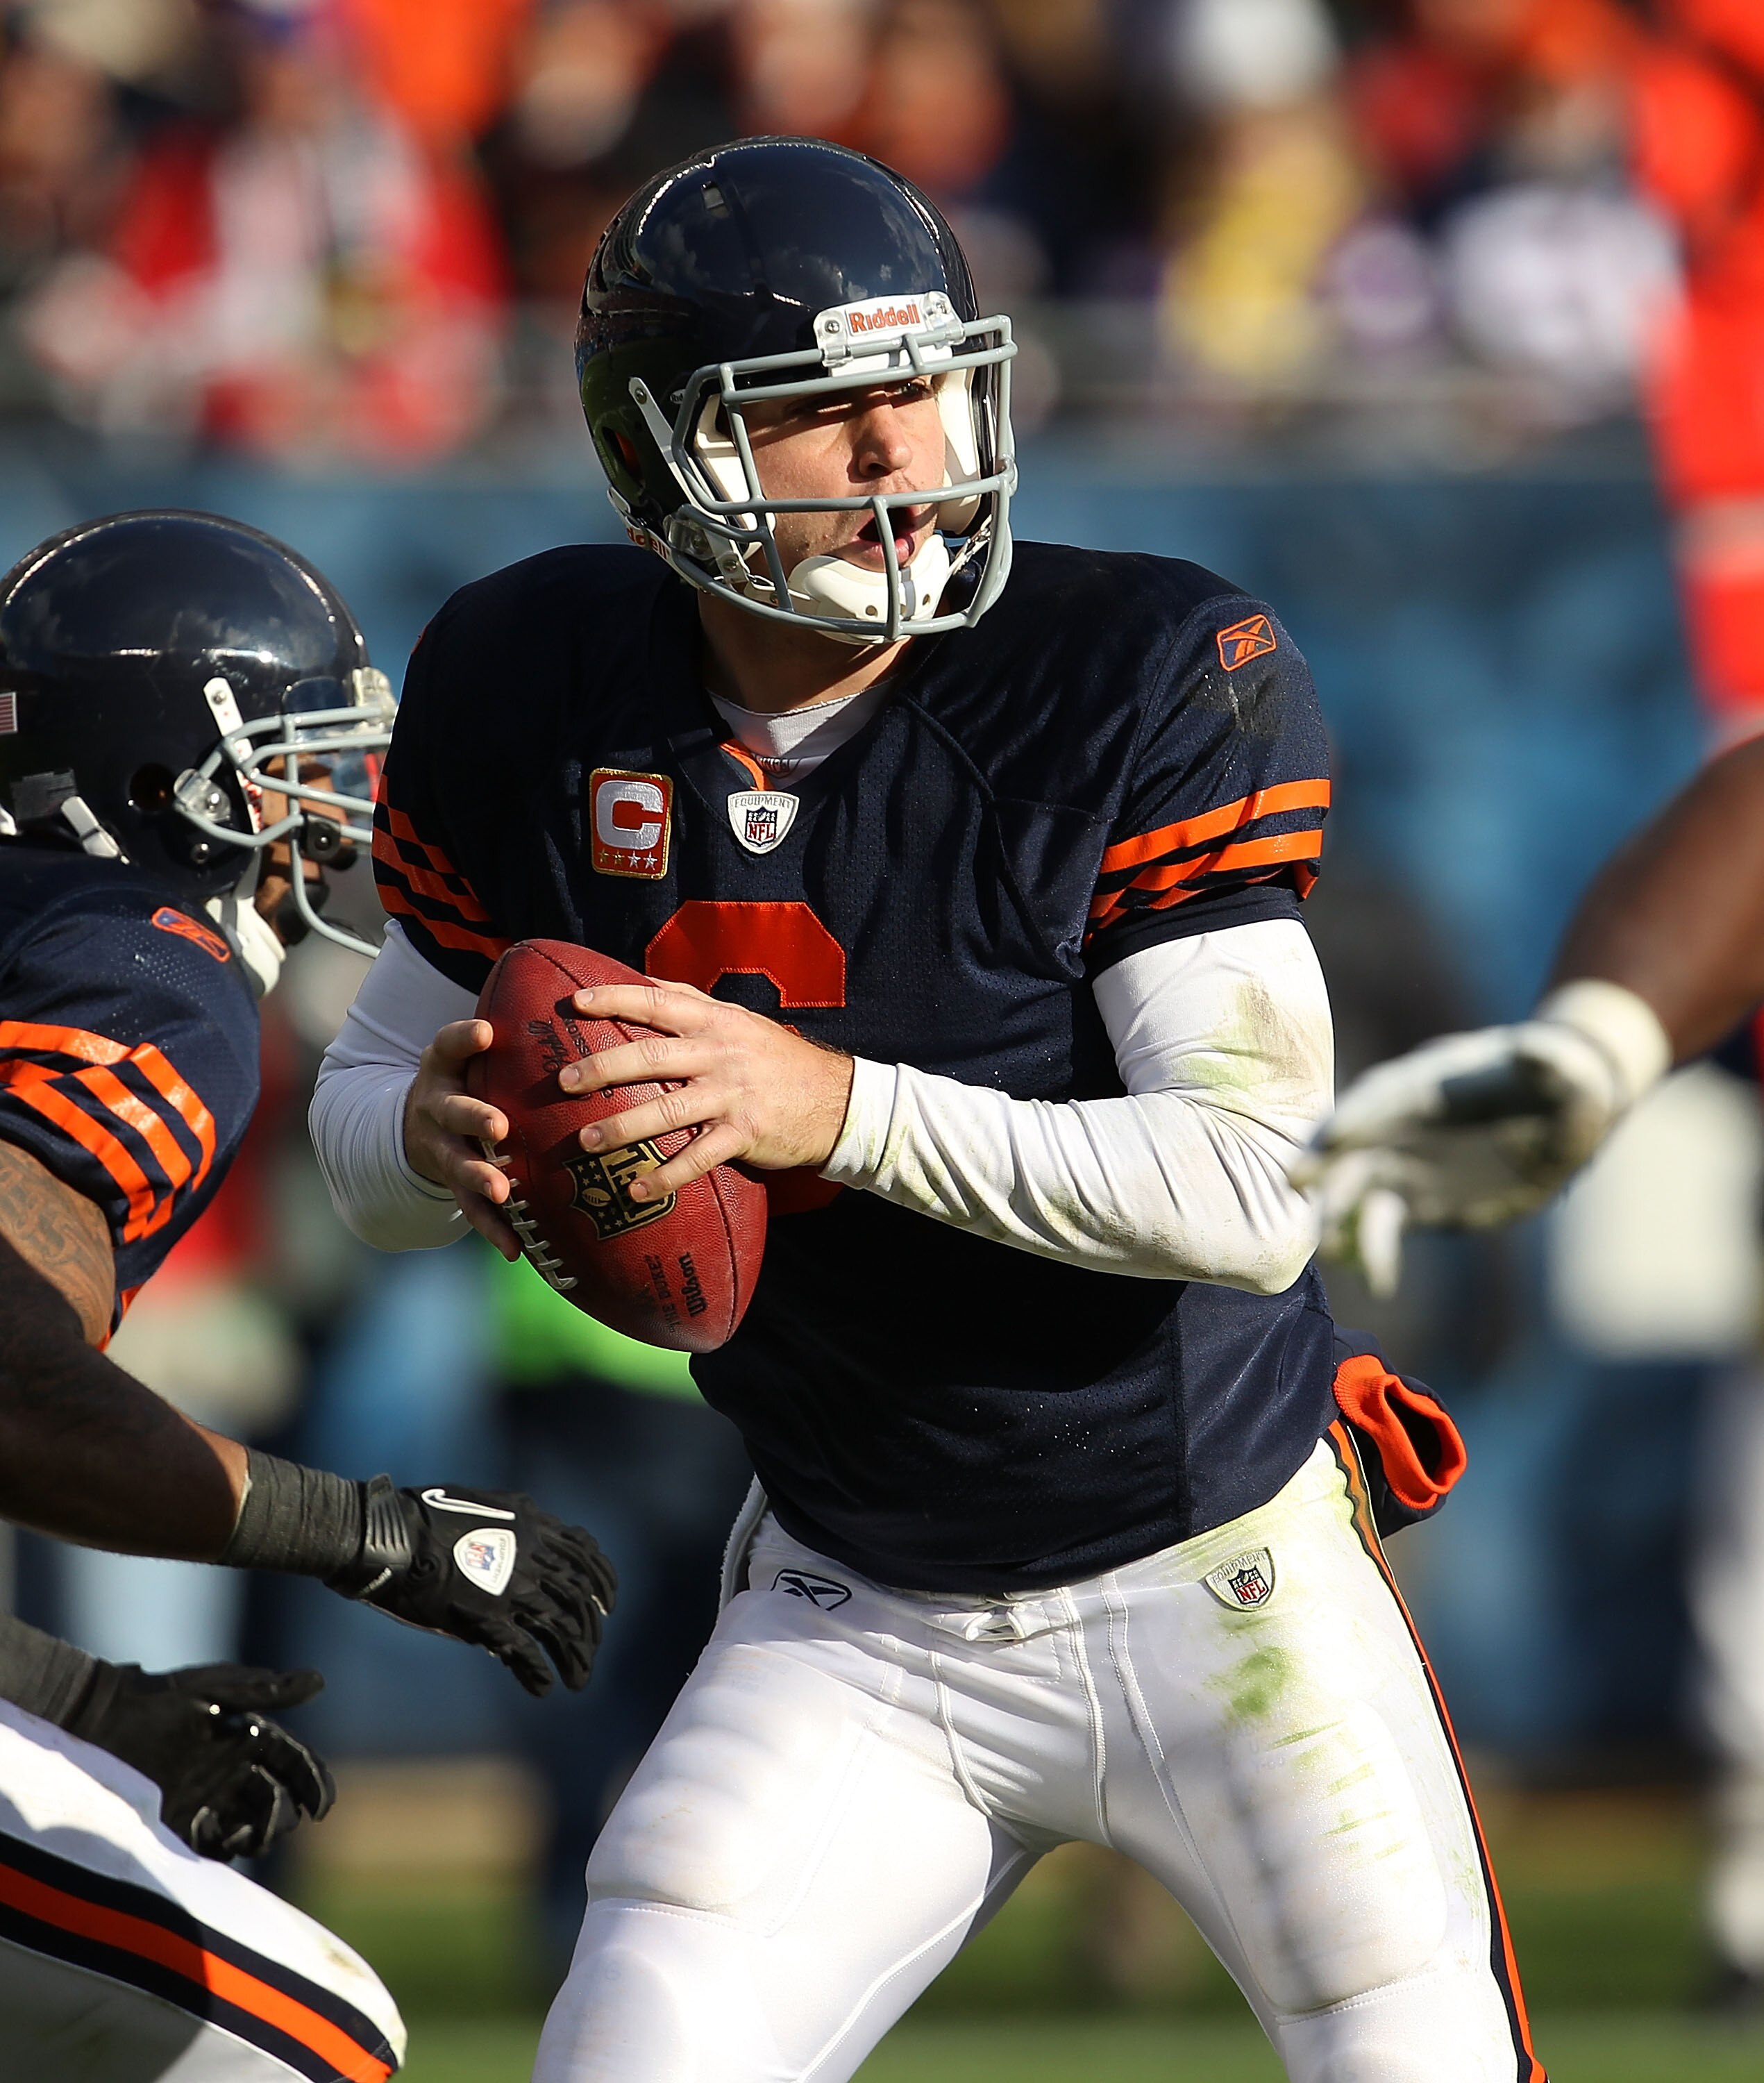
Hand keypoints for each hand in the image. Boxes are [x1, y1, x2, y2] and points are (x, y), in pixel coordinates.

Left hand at [64, 1663, 332, 1859]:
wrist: (102, 1723)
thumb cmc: (160, 1700)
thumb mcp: (215, 1689)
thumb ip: (264, 1690)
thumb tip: (319, 1681)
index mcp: (249, 1738)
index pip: (294, 1763)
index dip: (315, 1784)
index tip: (323, 1807)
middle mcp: (234, 1771)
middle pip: (279, 1801)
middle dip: (284, 1816)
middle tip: (271, 1825)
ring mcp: (208, 1799)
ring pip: (251, 1828)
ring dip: (257, 1836)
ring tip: (240, 1837)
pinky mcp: (180, 1825)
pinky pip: (213, 1846)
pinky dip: (219, 1846)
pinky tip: (204, 1833)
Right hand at [329, 1480, 616, 1696]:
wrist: (392, 1537)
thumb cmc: (427, 1516)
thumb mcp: (485, 1506)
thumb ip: (514, 1529)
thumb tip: (527, 1561)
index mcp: (533, 1525)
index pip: (585, 1554)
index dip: (602, 1581)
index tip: (608, 1603)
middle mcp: (531, 1555)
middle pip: (577, 1597)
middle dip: (590, 1628)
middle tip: (592, 1650)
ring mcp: (512, 1588)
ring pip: (560, 1626)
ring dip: (575, 1657)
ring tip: (579, 1679)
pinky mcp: (487, 1618)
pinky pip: (525, 1651)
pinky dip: (538, 1672)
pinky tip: (543, 1687)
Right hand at [402, 1018, 518, 1256]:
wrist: (415, 1123)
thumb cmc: (469, 1076)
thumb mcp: (473, 1051)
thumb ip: (514, 1034)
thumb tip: (589, 995)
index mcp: (444, 1065)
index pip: (448, 1044)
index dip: (464, 1038)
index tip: (487, 1033)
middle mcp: (436, 1103)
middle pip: (452, 1108)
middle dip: (474, 1117)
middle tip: (498, 1125)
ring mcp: (440, 1146)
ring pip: (456, 1162)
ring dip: (479, 1177)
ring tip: (501, 1191)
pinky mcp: (449, 1182)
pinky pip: (470, 1208)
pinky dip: (492, 1228)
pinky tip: (515, 1248)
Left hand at [560, 978, 853, 1201]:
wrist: (836, 1099)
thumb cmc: (777, 1058)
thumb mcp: (740, 1020)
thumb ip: (694, 1004)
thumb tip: (643, 984)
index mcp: (715, 1022)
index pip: (658, 1002)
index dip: (615, 999)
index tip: (575, 1003)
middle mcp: (720, 1054)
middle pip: (652, 1056)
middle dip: (603, 1068)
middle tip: (563, 1082)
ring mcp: (732, 1095)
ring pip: (668, 1110)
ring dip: (623, 1127)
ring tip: (587, 1141)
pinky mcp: (743, 1134)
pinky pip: (698, 1158)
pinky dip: (666, 1176)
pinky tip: (637, 1189)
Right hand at [1291, 1019, 1625, 1296]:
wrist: (1561, 1113)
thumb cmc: (1561, 1081)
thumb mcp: (1564, 1069)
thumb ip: (1546, 1062)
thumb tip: (1534, 1051)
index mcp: (1427, 1083)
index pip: (1384, 1097)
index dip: (1360, 1115)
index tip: (1334, 1136)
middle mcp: (1401, 1124)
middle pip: (1352, 1142)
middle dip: (1324, 1161)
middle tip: (1296, 1181)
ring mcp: (1404, 1163)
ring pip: (1355, 1188)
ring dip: (1337, 1215)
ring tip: (1330, 1246)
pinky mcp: (1416, 1201)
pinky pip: (1382, 1226)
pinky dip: (1375, 1253)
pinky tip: (1381, 1284)